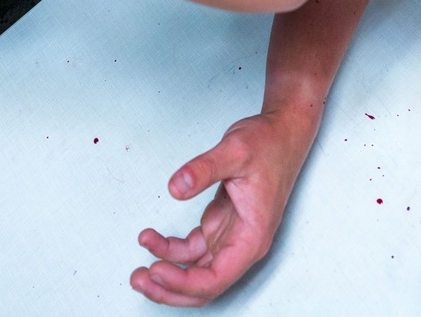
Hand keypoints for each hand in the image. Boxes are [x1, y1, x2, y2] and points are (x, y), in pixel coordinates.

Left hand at [131, 107, 315, 306]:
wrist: (282, 131)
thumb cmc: (268, 143)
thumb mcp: (235, 150)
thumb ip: (204, 169)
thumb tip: (175, 187)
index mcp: (252, 236)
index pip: (216, 278)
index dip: (184, 282)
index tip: (157, 269)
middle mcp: (242, 244)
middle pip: (204, 286)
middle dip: (170, 289)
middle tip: (138, 279)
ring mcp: (231, 237)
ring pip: (196, 272)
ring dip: (168, 274)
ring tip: (139, 268)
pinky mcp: (221, 226)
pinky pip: (193, 250)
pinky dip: (171, 250)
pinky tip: (152, 239)